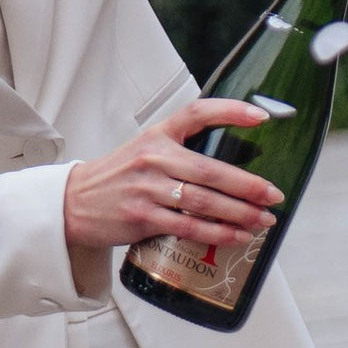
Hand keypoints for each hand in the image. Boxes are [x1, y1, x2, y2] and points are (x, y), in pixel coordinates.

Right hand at [62, 100, 284, 288]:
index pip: (198, 113)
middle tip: (274, 194)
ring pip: (204, 201)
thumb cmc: (118, 177)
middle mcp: (154, 157)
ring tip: (264, 220)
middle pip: (211, 170)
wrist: (74, 203)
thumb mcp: (145, 149)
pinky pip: (188, 226)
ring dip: (239, 213)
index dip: (231, 111)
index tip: (262, 117)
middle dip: (248, 185)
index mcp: (158, 134)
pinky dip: (217, 233)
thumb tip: (230, 166)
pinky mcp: (142, 217)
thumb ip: (181, 149)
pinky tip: (237, 235)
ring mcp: (147, 189)